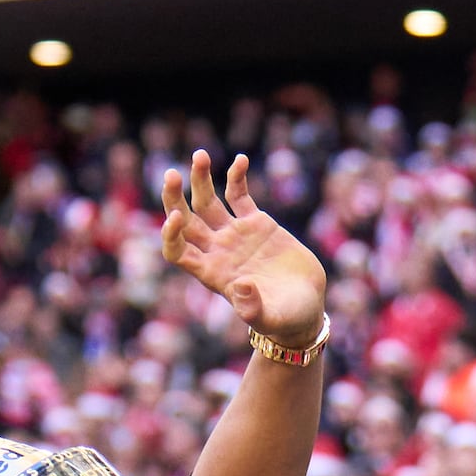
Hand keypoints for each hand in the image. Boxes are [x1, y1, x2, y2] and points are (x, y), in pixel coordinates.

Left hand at [157, 149, 324, 344]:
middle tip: (172, 174)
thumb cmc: (286, 320)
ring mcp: (235, 235)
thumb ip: (253, 308)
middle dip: (175, 198)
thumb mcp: (272, 318)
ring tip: (200, 155)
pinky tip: (240, 160)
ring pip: (208, 201)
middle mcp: (217, 251)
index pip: (178, 251)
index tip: (174, 218)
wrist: (305, 309)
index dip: (170, 234)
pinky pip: (240, 195)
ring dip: (200, 179)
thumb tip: (239, 288)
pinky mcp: (256, 223)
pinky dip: (237, 177)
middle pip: (185, 220)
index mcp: (212, 273)